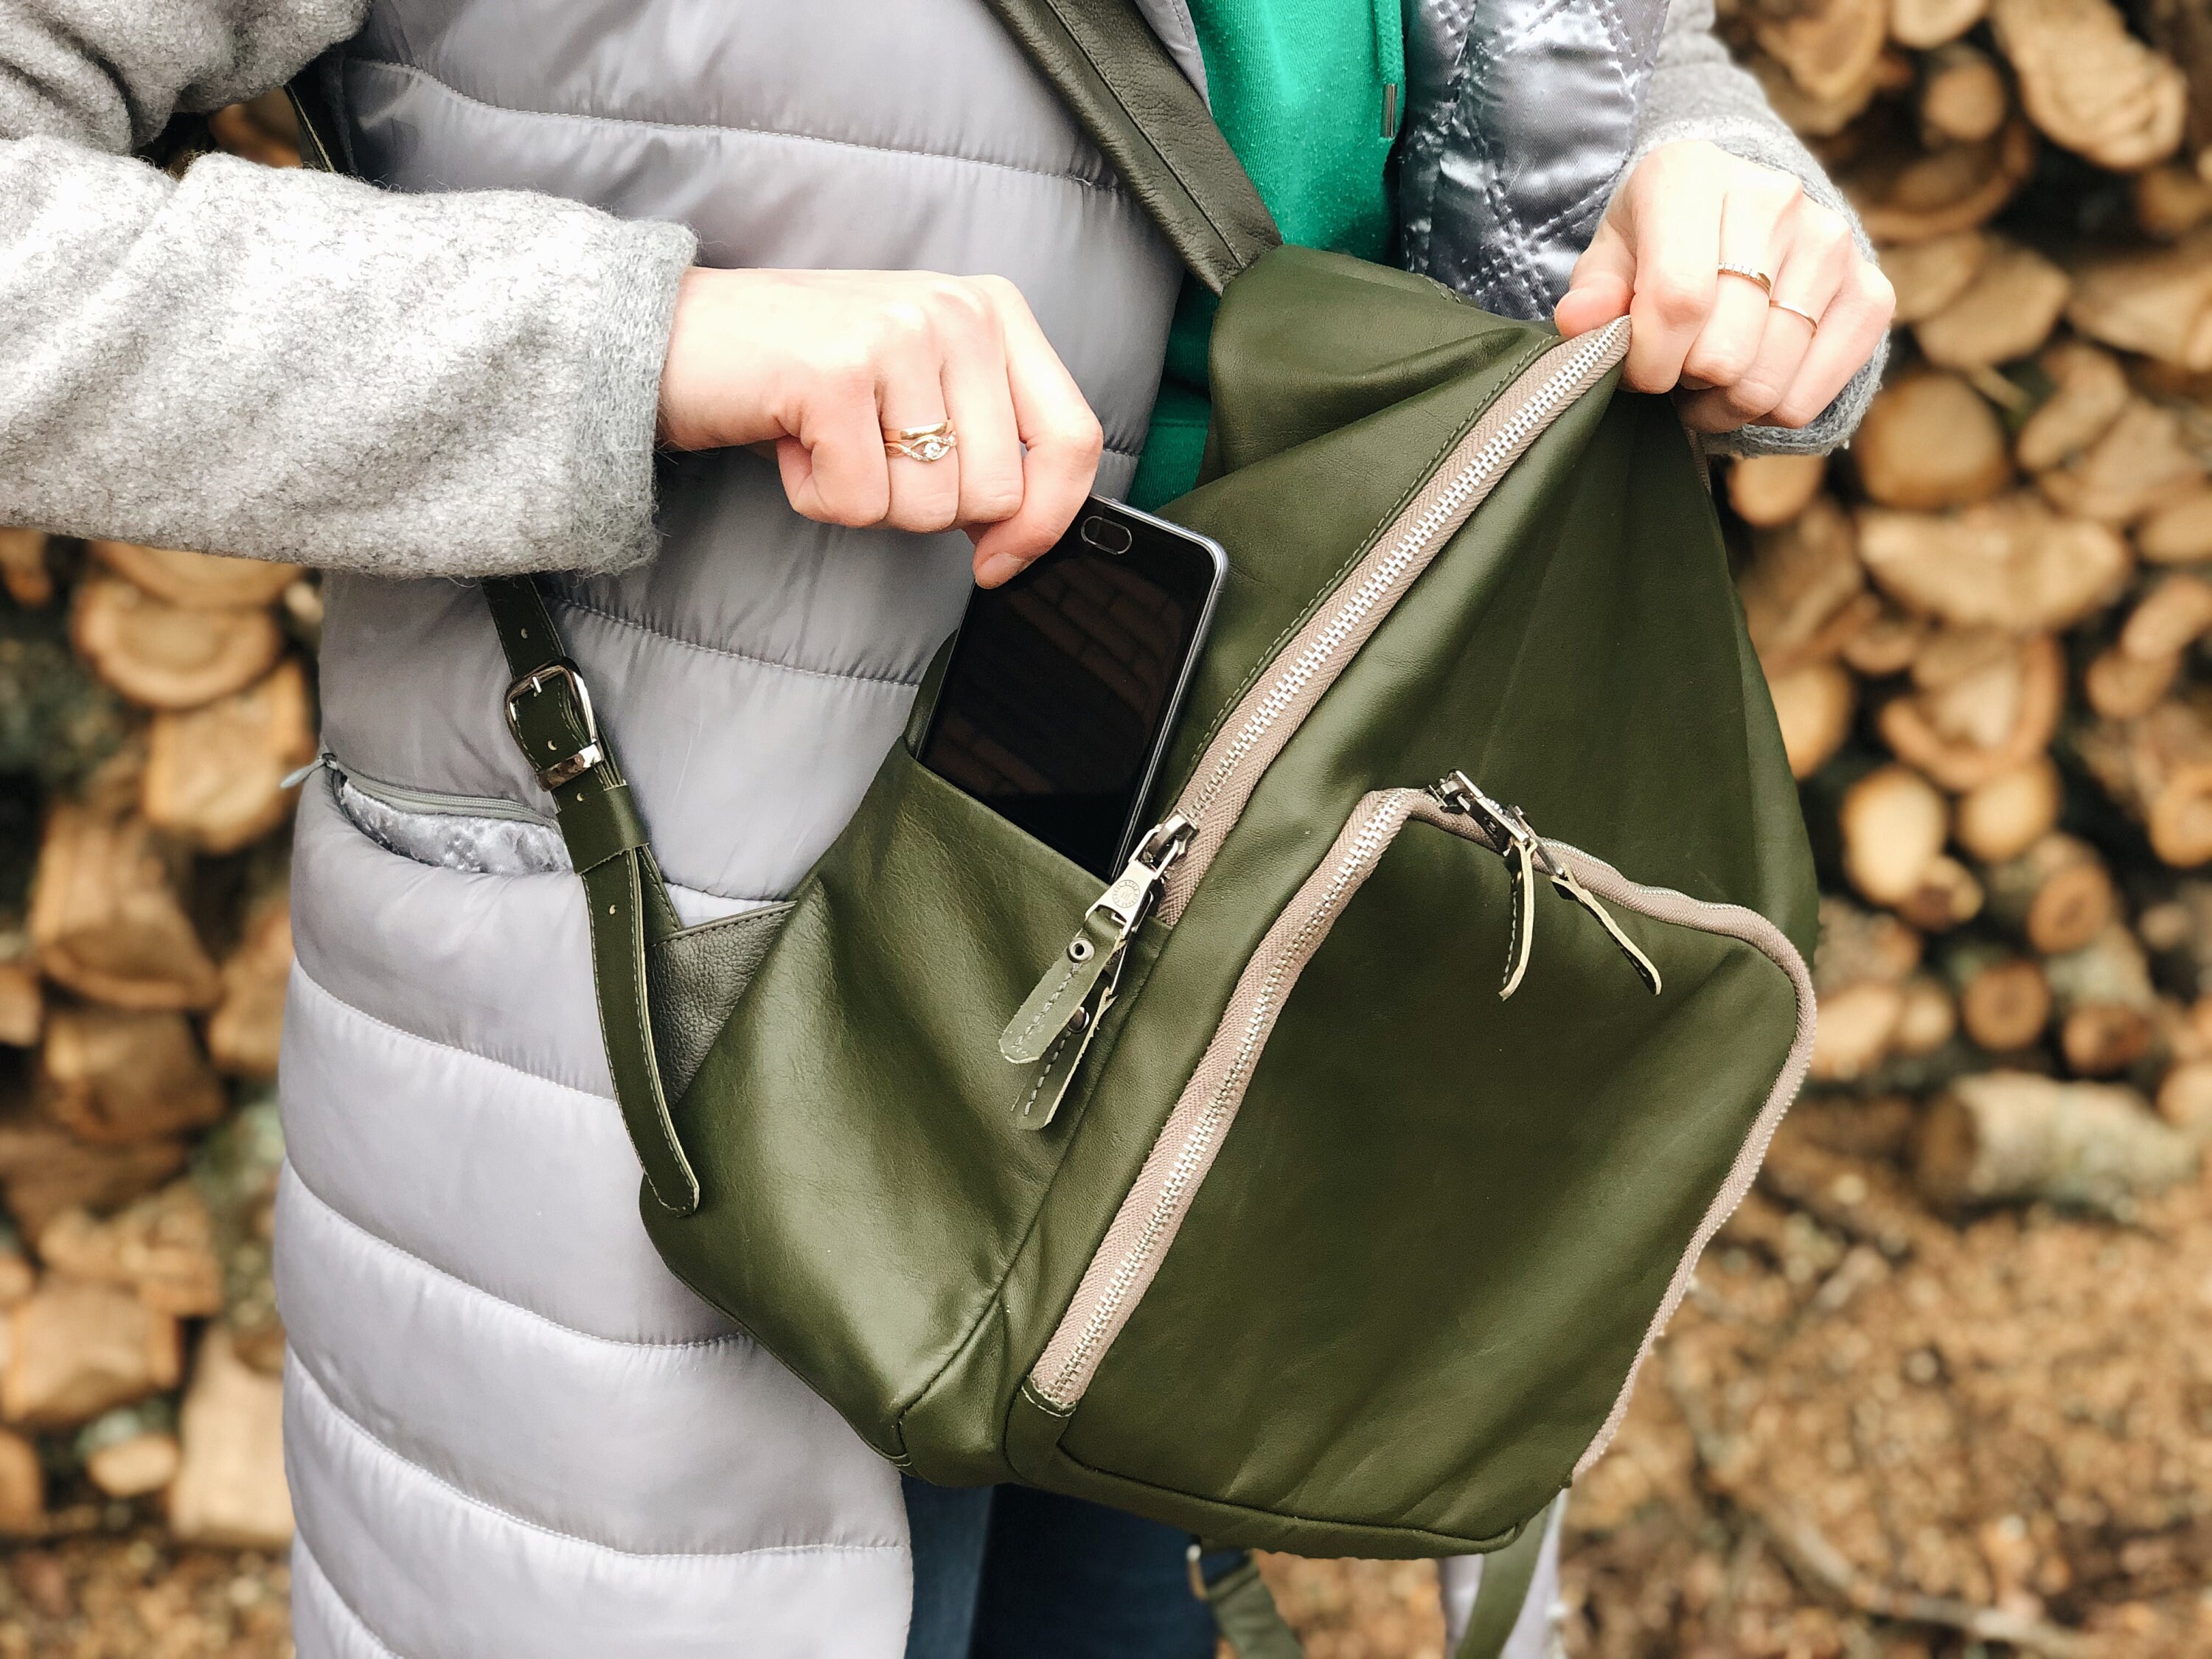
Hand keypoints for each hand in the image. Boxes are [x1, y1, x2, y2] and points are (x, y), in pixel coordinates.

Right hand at [657, 268, 1103, 585]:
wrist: (673, 336)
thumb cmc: (801, 376)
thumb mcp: (918, 390)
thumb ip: (985, 442)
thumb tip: (1023, 535)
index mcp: (993, 311)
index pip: (1074, 439)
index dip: (1045, 522)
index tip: (997, 559)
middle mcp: (957, 311)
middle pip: (996, 492)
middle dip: (924, 507)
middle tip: (866, 454)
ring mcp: (897, 334)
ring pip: (929, 508)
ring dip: (866, 500)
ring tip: (827, 439)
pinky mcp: (836, 372)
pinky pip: (859, 504)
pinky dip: (816, 497)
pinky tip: (793, 441)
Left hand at [1554, 141, 1895, 433]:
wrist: (1739, 212)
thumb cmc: (1659, 242)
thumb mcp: (1612, 256)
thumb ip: (1593, 293)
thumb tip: (1580, 323)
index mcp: (1693, 175)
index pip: (1678, 300)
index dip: (1649, 362)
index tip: (1635, 372)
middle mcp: (1774, 197)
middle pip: (1724, 353)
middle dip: (1686, 382)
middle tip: (1676, 368)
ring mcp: (1832, 243)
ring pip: (1767, 382)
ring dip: (1725, 403)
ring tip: (1708, 377)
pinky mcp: (1871, 290)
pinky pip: (1810, 395)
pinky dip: (1771, 409)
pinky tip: (1752, 378)